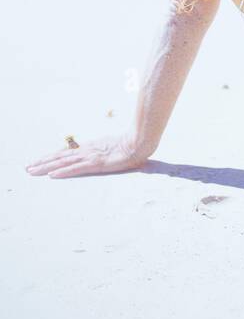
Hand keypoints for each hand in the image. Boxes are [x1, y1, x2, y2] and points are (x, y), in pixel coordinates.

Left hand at [25, 133, 153, 178]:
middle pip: (60, 157)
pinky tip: (51, 175)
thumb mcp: (114, 147)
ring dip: (46, 167)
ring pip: (63, 163)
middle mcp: (86, 151)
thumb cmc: (130, 144)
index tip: (39, 161)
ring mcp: (90, 157)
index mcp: (90, 148)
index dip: (51, 157)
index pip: (66, 153)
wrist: (139, 142)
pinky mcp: (96, 164)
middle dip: (43, 162)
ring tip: (32, 171)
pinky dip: (63, 172)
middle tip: (27, 167)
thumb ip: (106, 150)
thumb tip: (102, 154)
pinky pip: (76, 169)